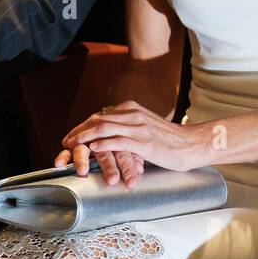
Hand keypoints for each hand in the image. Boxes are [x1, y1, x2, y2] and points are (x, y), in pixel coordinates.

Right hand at [54, 143, 142, 188]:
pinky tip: (59, 164)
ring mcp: (86, 141)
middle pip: (104, 150)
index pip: (123, 150)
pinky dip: (63, 156)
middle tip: (112, 180)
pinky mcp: (73, 146)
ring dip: (82, 160)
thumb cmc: (123, 145)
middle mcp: (100, 138)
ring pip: (83, 148)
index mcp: (116, 137)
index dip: (128, 166)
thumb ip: (134, 159)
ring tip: (82, 171)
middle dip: (108, 166)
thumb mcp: (132, 151)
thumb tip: (140, 169)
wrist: (108, 132)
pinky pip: (67, 151)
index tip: (132, 182)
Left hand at [60, 101, 204, 187]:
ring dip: (84, 137)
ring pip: (103, 128)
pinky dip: (102, 144)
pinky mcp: (144, 142)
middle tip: (65, 142)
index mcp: (133, 109)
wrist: (192, 144)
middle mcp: (133, 114)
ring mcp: (138, 127)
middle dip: (79, 131)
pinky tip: (92, 149)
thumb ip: (130, 126)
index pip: (100, 114)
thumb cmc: (170, 140)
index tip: (72, 135)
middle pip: (97, 119)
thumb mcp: (147, 126)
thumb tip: (112, 133)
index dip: (83, 125)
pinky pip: (117, 141)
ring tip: (72, 146)